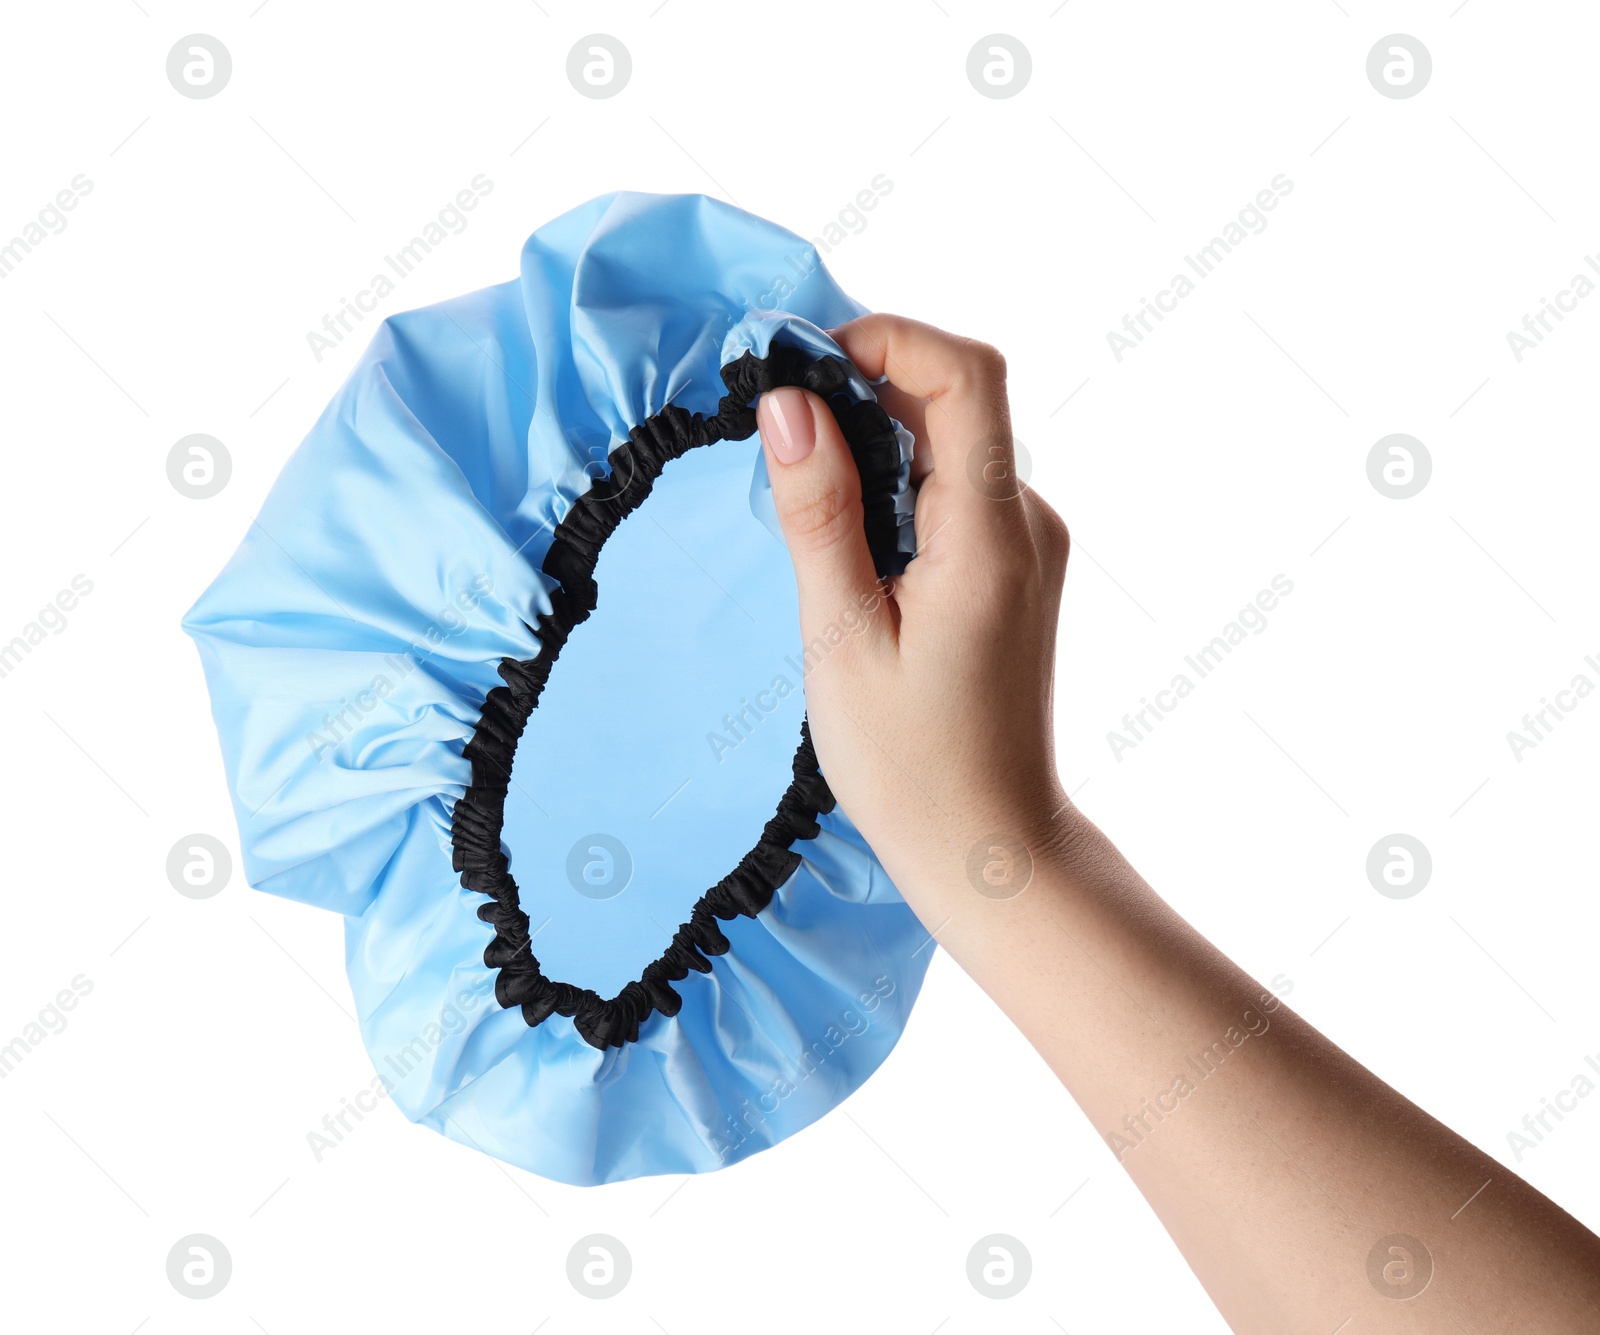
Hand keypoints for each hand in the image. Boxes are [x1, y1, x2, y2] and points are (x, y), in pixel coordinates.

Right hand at [755, 313, 1071, 907]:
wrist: (990, 844)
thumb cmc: (910, 764)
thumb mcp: (842, 636)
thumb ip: (818, 512)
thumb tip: (787, 402)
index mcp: (991, 535)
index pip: (965, 374)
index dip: (887, 338)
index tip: (801, 366)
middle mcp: (1027, 523)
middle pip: (956, 398)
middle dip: (864, 386)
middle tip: (777, 432)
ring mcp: (1029, 545)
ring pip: (951, 441)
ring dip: (874, 439)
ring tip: (803, 499)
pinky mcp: (1015, 568)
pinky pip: (954, 489)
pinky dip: (895, 483)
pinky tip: (847, 543)